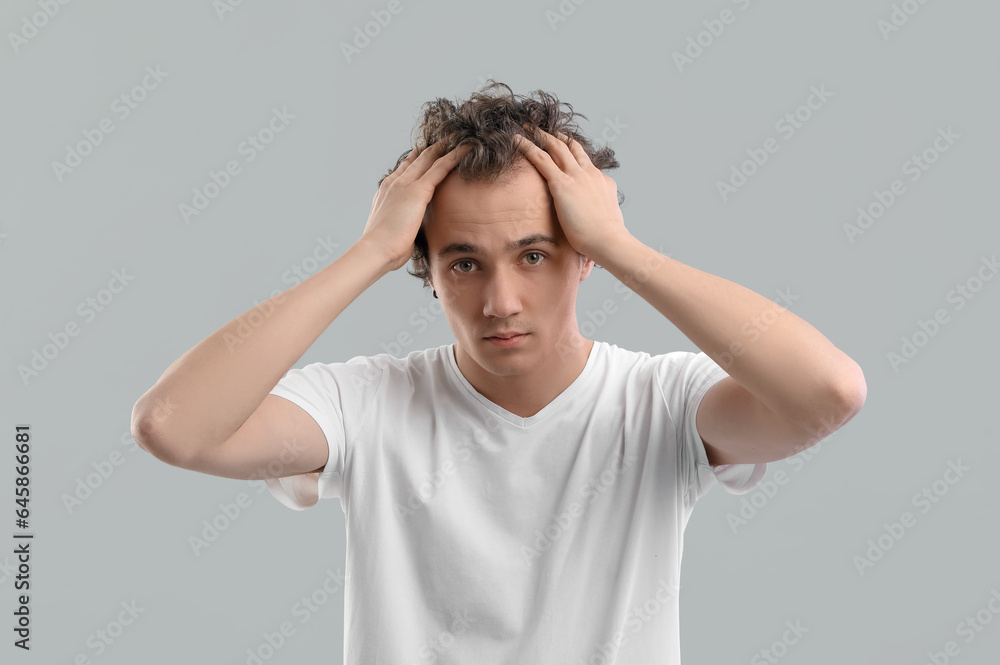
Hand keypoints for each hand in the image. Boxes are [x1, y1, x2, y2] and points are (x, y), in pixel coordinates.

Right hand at [360, 140, 472, 270]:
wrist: (376, 249)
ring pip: (430, 158)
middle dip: (432, 148)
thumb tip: (411, 234)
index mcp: (387, 191)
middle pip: (417, 159)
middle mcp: (395, 182)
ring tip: (459, 137)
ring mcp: (406, 184)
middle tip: (445, 138)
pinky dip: (455, 156)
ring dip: (445, 147)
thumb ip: (402, 224)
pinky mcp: (418, 190)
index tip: (425, 151)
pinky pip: (441, 167)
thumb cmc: (384, 249)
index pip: (404, 169)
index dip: (415, 159)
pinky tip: (467, 148)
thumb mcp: (392, 230)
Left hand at [513, 126, 628, 260]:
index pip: (585, 160)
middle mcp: (589, 172)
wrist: (608, 240)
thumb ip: (600, 210)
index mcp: (601, 180)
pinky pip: (541, 159)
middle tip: (544, 130)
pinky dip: (527, 147)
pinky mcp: (562, 184)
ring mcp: (576, 176)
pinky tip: (516, 140)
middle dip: (556, 136)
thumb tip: (595, 216)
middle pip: (571, 147)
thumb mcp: (608, 217)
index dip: (573, 150)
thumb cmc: (608, 237)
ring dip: (540, 135)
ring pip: (556, 147)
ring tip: (527, 128)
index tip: (564, 145)